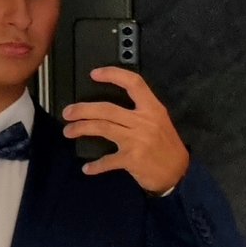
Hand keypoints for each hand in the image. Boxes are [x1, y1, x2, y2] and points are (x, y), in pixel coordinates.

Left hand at [62, 66, 189, 194]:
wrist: (178, 172)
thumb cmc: (166, 146)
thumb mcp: (159, 122)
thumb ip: (140, 112)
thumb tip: (111, 109)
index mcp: (152, 108)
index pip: (133, 83)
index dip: (113, 75)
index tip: (94, 74)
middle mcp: (144, 121)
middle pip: (107, 109)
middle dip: (83, 110)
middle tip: (68, 112)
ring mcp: (137, 140)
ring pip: (103, 128)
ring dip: (81, 129)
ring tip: (68, 131)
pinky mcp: (132, 159)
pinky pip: (108, 161)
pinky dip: (96, 166)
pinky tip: (87, 168)